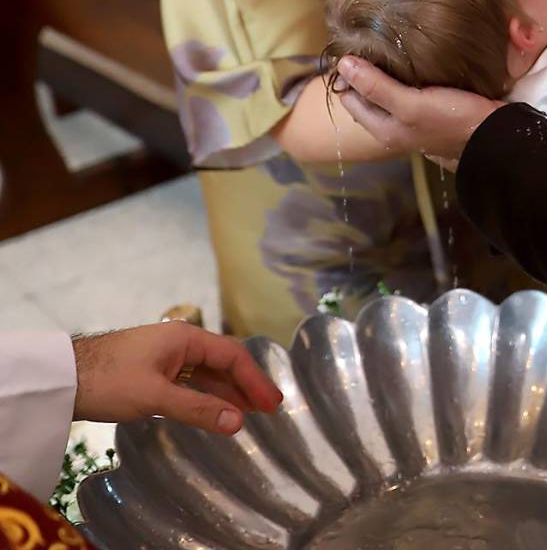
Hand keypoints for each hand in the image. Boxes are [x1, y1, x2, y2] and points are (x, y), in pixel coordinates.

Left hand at [72, 322, 282, 434]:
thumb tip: (239, 423)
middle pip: (223, 362)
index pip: (232, 356)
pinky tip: (212, 409)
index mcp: (186, 337)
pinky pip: (190, 380)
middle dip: (245, 385)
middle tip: (268, 409)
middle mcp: (180, 340)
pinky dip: (205, 394)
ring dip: (226, 392)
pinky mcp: (151, 368)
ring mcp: (165, 354)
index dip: (255, 381)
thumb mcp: (156, 397)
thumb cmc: (109, 381)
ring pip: (206, 372)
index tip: (272, 404)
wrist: (61, 379)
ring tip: (246, 413)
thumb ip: (199, 409)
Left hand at [334, 56, 504, 169]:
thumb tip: (342, 64)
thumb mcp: (410, 105)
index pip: (351, 98)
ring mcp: (414, 116)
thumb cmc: (451, 120)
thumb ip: (376, 87)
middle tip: (369, 40)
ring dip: (387, 70)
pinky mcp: (433, 106)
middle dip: (365, 70)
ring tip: (388, 43)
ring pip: (389, 90)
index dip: (348, 74)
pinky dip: (407, 72)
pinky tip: (414, 57)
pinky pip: (410, 87)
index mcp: (383, 128)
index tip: (352, 46)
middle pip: (368, 94)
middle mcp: (394, 125)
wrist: (495, 134)